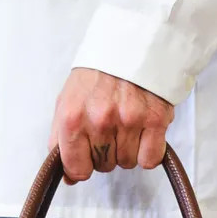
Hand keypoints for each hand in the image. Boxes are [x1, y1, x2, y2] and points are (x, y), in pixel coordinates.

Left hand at [49, 68, 174, 184]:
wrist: (132, 41)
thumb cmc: (98, 72)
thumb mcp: (67, 99)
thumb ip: (61, 139)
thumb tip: (68, 176)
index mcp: (73, 117)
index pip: (77, 169)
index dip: (82, 165)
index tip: (87, 156)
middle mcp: (100, 120)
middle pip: (104, 166)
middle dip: (106, 152)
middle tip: (110, 126)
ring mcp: (129, 120)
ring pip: (127, 163)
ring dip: (128, 149)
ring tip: (127, 122)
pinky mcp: (155, 120)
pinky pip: (150, 159)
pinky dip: (148, 151)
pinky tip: (144, 131)